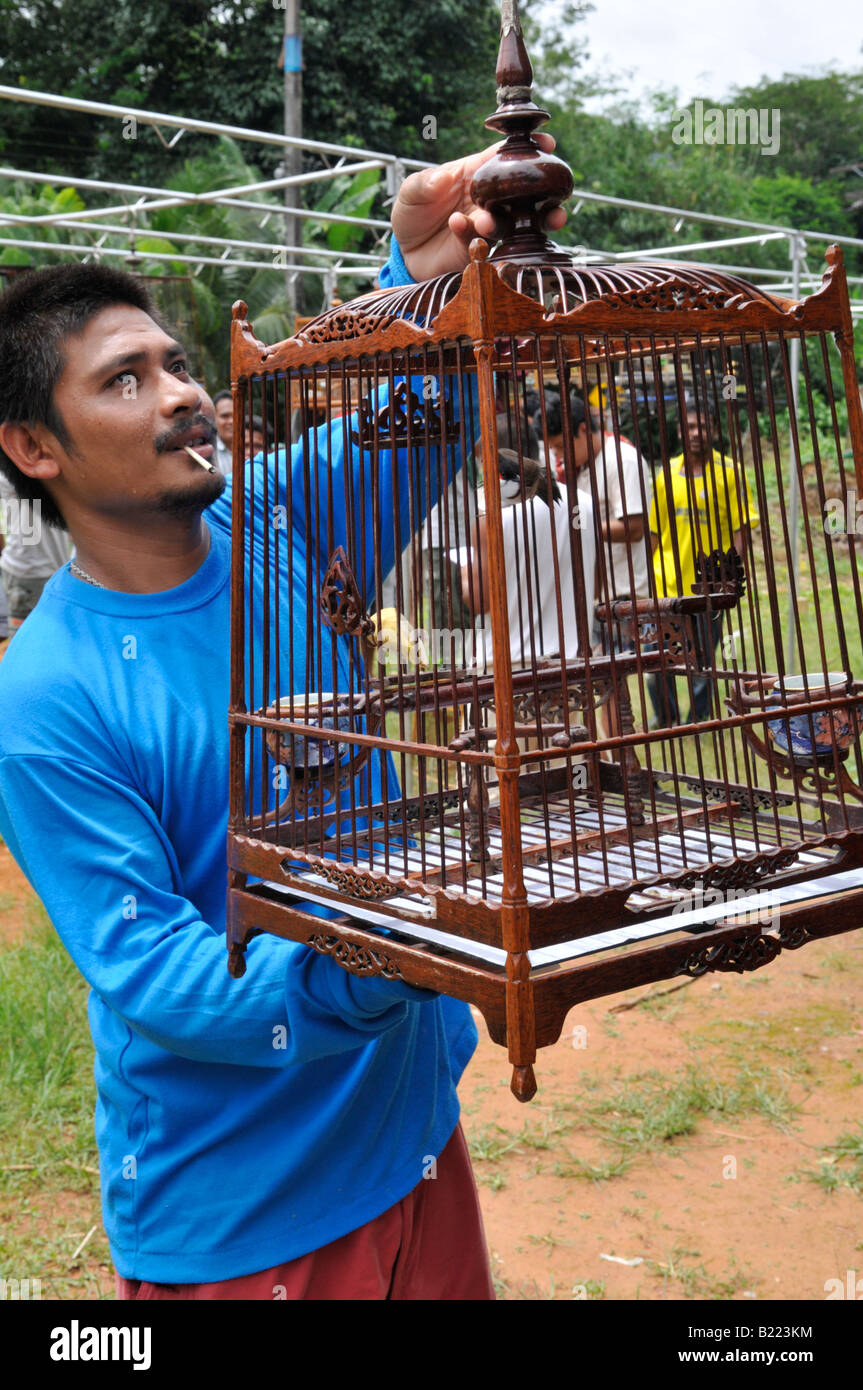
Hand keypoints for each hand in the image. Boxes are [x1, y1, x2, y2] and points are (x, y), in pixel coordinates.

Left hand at [392, 134, 567, 282]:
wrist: (406, 250)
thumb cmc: (413, 211)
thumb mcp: (411, 191)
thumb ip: (424, 183)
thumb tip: (443, 177)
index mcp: (477, 173)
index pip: (505, 156)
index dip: (527, 148)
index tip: (546, 143)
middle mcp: (488, 199)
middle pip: (523, 195)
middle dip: (542, 197)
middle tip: (552, 201)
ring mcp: (486, 226)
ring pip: (510, 224)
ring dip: (503, 222)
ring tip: (486, 223)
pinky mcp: (478, 249)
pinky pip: (481, 242)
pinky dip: (470, 234)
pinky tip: (456, 226)